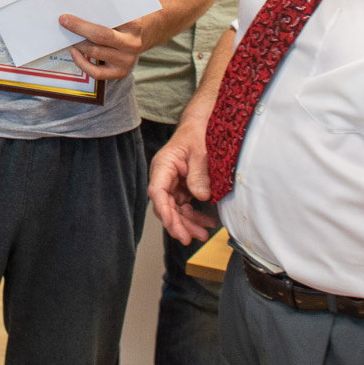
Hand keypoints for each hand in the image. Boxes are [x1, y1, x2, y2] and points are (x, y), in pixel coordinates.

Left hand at [59, 14, 144, 82]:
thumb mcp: (121, 13)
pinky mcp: (121, 72)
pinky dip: (81, 62)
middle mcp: (132, 43)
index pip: (107, 21)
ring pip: (95, 52)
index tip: (67, 16)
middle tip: (63, 22)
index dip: (84, 20)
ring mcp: (127, 60)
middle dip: (78, 29)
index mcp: (134, 25)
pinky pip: (96, 72)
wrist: (139, 40)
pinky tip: (75, 52)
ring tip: (70, 37)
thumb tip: (78, 8)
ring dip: (79, 44)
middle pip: (100, 36)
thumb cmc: (123, 24)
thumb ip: (106, 10)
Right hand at [148, 114, 216, 243]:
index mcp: (164, 165)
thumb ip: (200, 174)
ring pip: (174, 210)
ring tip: (203, 235)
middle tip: (188, 238)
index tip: (172, 224)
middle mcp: (164, 176)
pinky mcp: (181, 188)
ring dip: (187, 224)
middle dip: (177, 223)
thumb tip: (202, 197)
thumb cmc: (198, 134)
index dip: (164, 210)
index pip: (157, 191)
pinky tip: (206, 224)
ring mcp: (172, 184)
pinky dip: (194, 216)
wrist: (201, 126)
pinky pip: (184, 206)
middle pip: (165, 205)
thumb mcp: (201, 152)